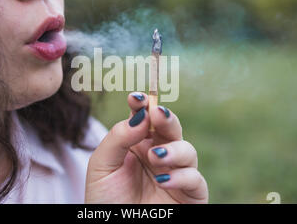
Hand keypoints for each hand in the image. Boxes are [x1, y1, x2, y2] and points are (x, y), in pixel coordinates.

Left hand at [85, 92, 207, 203]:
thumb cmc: (105, 200)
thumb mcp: (101, 166)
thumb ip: (118, 137)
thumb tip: (140, 116)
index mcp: (137, 145)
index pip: (144, 118)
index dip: (143, 105)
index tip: (136, 97)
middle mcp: (159, 155)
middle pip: (171, 128)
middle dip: (166, 117)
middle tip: (157, 113)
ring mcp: (175, 173)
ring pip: (187, 149)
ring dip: (173, 149)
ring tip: (155, 157)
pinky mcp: (189, 194)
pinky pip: (195, 178)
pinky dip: (182, 176)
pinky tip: (162, 180)